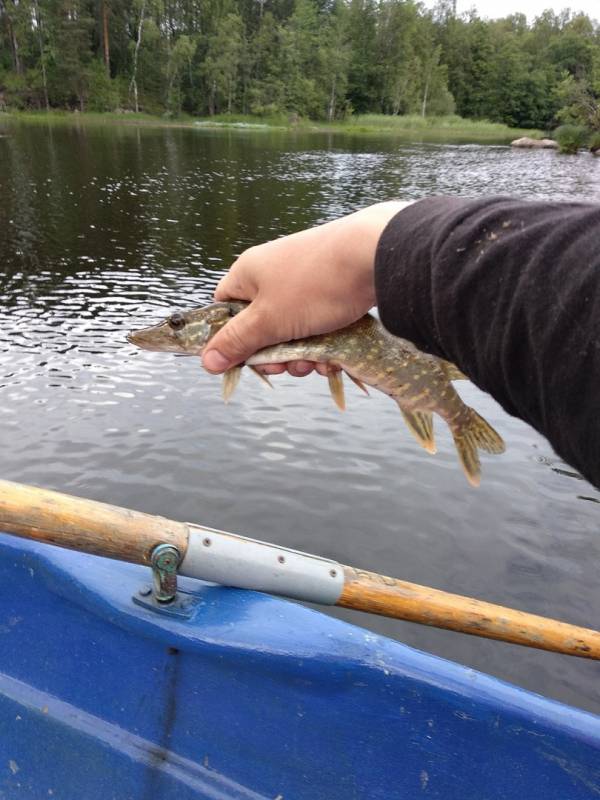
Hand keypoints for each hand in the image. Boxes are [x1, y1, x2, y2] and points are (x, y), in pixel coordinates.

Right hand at [202, 201, 411, 375]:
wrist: (374, 256)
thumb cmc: (313, 286)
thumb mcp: (269, 320)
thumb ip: (237, 342)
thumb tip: (205, 361)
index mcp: (249, 274)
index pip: (224, 309)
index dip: (229, 338)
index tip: (243, 361)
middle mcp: (273, 274)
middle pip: (260, 327)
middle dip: (273, 355)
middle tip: (286, 367)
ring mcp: (303, 282)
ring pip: (290, 331)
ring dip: (300, 355)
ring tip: (315, 363)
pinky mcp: (330, 290)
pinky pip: (316, 326)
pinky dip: (321, 345)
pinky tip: (332, 357)